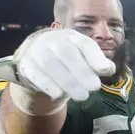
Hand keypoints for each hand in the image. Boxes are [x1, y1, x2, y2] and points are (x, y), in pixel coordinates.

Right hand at [0, 29, 115, 100]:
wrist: (37, 63)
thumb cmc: (68, 62)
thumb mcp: (85, 60)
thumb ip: (97, 63)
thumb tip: (109, 69)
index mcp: (71, 37)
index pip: (84, 44)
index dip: (95, 57)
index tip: (106, 71)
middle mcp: (53, 40)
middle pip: (66, 52)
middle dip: (82, 71)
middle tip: (95, 88)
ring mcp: (36, 50)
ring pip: (49, 63)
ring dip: (67, 81)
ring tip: (82, 96)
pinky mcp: (25, 64)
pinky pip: (35, 73)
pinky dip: (48, 85)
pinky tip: (59, 95)